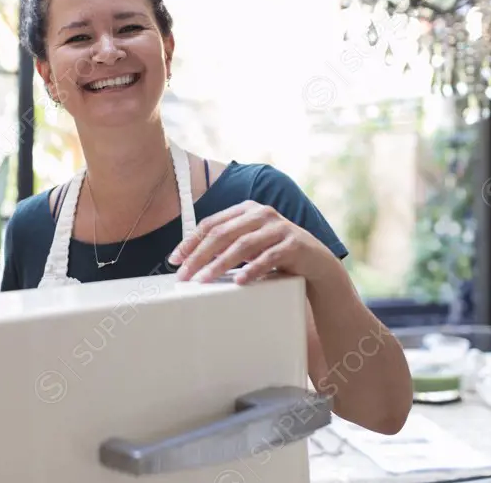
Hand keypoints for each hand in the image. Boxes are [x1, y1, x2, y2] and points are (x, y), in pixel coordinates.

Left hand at [167, 200, 335, 284]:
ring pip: (243, 245)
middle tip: (185, 275)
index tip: (174, 260)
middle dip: (199, 255)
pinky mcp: (295, 244)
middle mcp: (262, 214)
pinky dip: (253, 269)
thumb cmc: (275, 253)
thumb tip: (188, 260)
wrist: (316, 263)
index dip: (190, 242)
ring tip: (205, 280)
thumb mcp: (249, 245)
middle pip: (222, 233)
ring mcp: (279, 227)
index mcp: (246, 210)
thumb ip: (226, 244)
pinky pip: (269, 257)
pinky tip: (240, 281)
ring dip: (220, 264)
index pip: (211, 224)